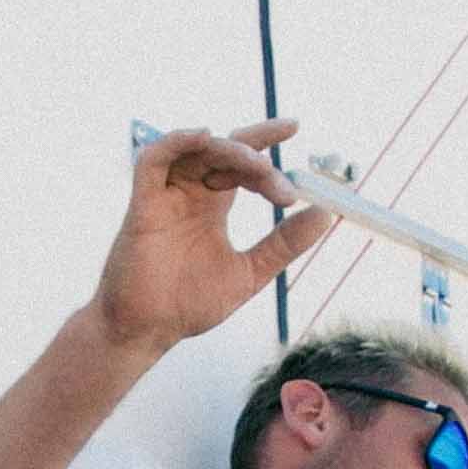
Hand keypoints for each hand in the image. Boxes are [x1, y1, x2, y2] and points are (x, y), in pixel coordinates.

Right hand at [87, 120, 331, 354]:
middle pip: (223, 150)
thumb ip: (284, 244)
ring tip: (257, 165)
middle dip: (255, 152)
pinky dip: (176, 142)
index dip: (267, 147)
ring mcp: (165, 197)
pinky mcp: (142, 205)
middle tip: (280, 181)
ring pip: (195, 149)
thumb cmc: (188, 304)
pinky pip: (153, 160)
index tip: (296, 150)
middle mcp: (190, 195)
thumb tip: (324, 215)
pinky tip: (203, 136)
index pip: (243, 164)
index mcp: (213, 207)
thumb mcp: (250, 272)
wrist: (147, 331)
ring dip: (228, 148)